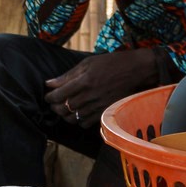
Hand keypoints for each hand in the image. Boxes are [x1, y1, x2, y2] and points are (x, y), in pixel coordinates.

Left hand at [44, 48, 162, 124]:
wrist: (137, 70)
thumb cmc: (111, 63)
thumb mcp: (88, 63)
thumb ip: (68, 75)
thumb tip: (49, 83)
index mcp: (85, 81)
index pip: (58, 94)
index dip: (49, 97)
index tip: (48, 96)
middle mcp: (91, 95)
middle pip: (64, 108)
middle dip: (55, 107)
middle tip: (54, 103)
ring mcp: (99, 105)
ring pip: (73, 118)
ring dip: (65, 115)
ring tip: (65, 108)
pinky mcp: (106, 112)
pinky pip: (86, 123)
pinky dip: (79, 120)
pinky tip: (79, 112)